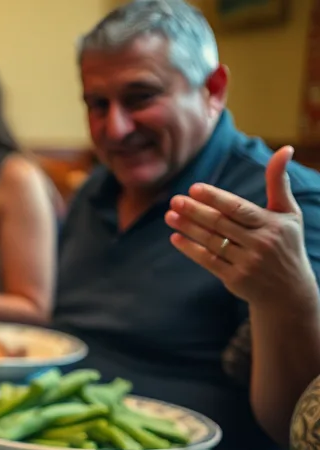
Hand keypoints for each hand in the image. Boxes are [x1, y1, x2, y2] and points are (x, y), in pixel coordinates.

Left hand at [166, 146, 319, 308]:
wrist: (288, 290)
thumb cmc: (286, 244)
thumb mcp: (289, 213)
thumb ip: (279, 183)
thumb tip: (284, 149)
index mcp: (272, 224)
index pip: (238, 208)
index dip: (215, 198)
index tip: (193, 188)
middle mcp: (260, 243)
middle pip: (220, 224)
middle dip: (195, 211)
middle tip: (174, 200)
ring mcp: (247, 262)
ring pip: (211, 241)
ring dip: (187, 228)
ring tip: (170, 216)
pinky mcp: (235, 278)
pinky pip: (207, 261)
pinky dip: (190, 249)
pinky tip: (175, 238)